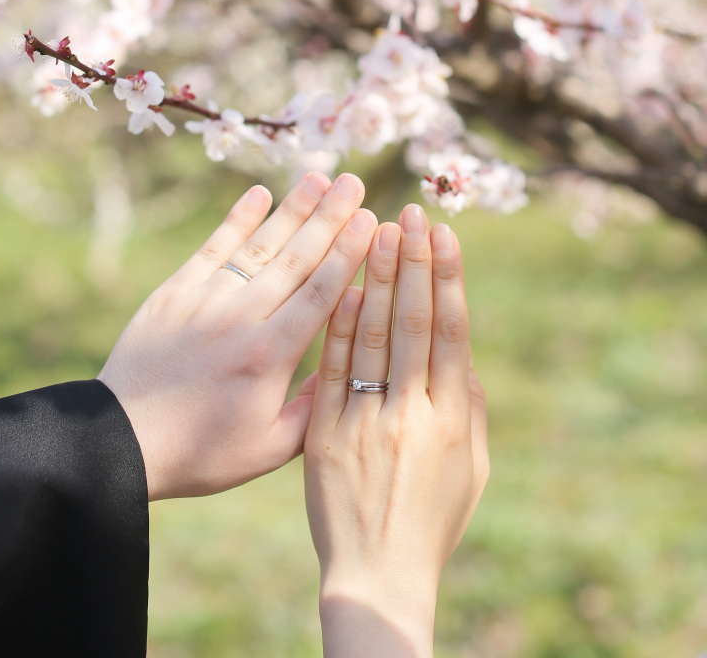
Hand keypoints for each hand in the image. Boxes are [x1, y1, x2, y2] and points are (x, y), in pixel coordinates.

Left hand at [98, 171, 376, 499]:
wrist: (121, 441)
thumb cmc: (200, 454)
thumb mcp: (267, 449)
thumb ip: (313, 408)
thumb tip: (350, 365)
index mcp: (269, 355)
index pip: (320, 292)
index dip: (348, 253)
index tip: (372, 220)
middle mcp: (240, 318)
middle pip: (295, 258)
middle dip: (330, 218)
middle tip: (355, 183)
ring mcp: (205, 300)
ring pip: (257, 246)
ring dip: (291, 209)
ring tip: (319, 177)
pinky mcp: (174, 293)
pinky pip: (212, 249)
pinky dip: (236, 220)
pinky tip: (259, 194)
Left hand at [304, 205, 488, 657]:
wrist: (372, 576)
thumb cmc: (430, 523)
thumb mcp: (470, 472)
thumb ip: (470, 410)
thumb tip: (466, 354)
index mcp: (445, 419)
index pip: (444, 331)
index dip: (444, 277)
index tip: (443, 233)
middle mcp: (402, 412)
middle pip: (405, 320)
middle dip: (408, 261)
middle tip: (408, 210)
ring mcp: (356, 418)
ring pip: (362, 330)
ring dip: (368, 273)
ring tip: (372, 223)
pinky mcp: (318, 431)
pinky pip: (325, 364)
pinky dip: (332, 320)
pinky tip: (336, 279)